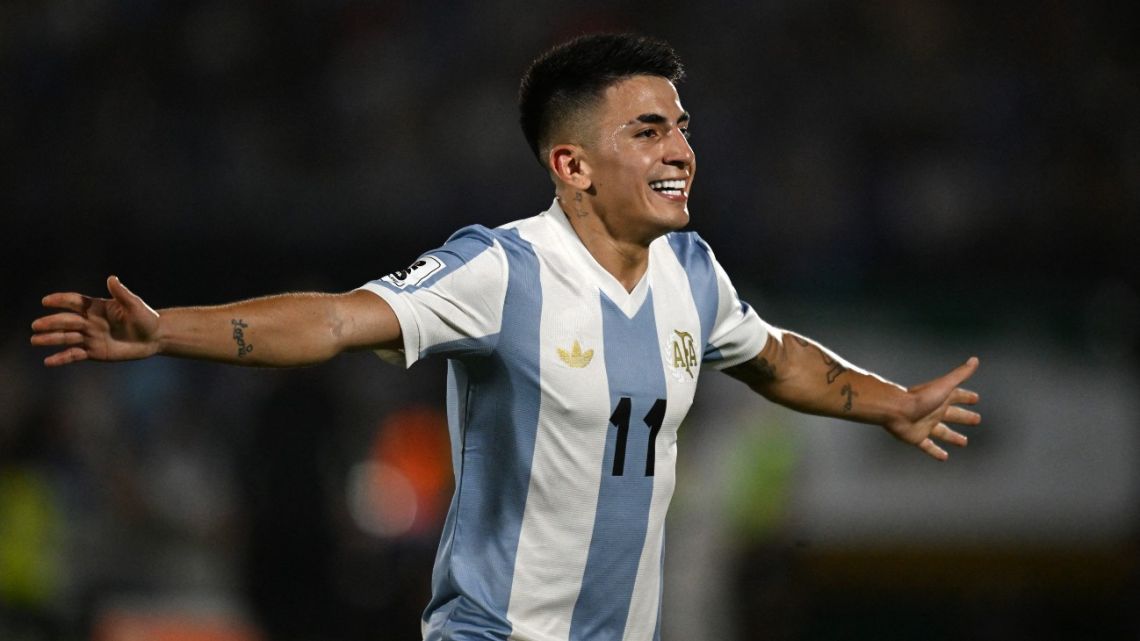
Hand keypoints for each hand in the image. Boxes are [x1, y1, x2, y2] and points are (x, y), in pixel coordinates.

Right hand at [31, 276, 160, 365]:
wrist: (154, 338)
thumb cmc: (146, 318)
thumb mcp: (135, 305)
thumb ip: (122, 294)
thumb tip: (112, 278)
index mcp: (97, 308)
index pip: (75, 302)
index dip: (61, 300)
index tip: (46, 301)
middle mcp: (90, 322)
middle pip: (67, 321)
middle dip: (51, 323)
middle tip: (36, 325)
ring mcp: (90, 337)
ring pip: (67, 338)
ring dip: (51, 339)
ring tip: (35, 340)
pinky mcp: (94, 352)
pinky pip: (75, 355)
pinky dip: (61, 358)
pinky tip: (48, 361)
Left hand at [884, 357, 980, 459]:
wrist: (896, 411)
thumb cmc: (920, 398)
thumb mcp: (944, 385)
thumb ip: (960, 374)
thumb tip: (974, 360)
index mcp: (940, 399)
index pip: (957, 396)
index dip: (966, 397)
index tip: (976, 399)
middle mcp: (934, 411)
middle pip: (953, 415)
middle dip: (964, 417)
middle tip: (977, 420)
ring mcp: (925, 425)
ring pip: (942, 432)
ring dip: (953, 437)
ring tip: (964, 442)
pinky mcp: (917, 437)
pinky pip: (928, 446)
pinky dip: (936, 452)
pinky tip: (944, 457)